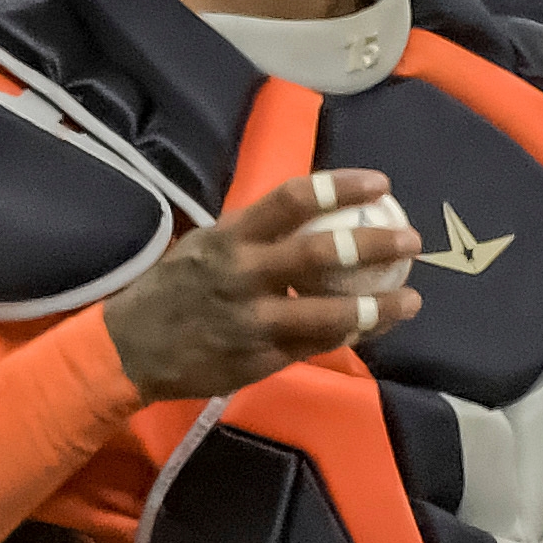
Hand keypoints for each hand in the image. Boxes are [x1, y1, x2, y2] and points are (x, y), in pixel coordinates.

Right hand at [104, 169, 417, 401]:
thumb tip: (313, 209)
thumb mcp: (205, 246)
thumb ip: (254, 232)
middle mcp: (242, 276)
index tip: (380, 183)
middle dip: (373, 244)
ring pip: (329, 314)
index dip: (340, 187)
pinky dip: (350, 336)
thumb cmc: (174, 289)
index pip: (291, 200)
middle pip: (320, 254)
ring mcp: (252, 322)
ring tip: (412, 300)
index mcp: (229, 238)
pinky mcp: (259, 360)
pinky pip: (316, 347)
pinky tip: (375, 327)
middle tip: (411, 240)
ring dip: (378, 307)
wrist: (129, 349)